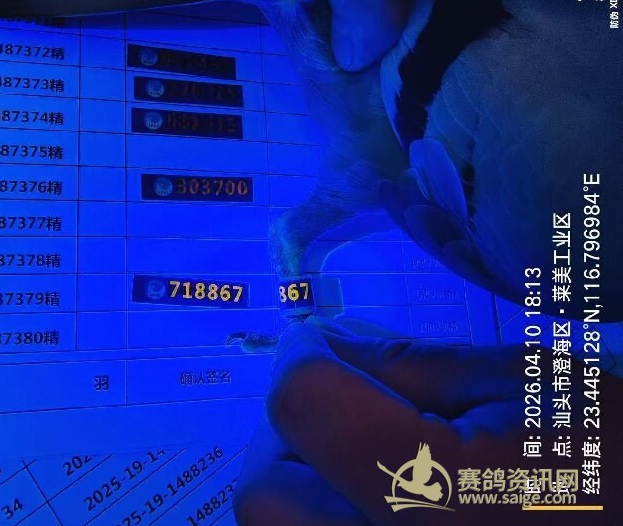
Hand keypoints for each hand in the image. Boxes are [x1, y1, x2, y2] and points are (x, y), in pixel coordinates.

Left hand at [233, 321, 622, 524]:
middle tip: (343, 405)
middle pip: (262, 493)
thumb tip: (316, 346)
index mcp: (443, 499)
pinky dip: (321, 510)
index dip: (305, 356)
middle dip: (288, 432)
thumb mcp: (517, 381)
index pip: (300, 405)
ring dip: (297, 478)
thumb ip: (400, 362)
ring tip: (363, 453)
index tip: (327, 342)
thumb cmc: (604, 449)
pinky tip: (369, 488)